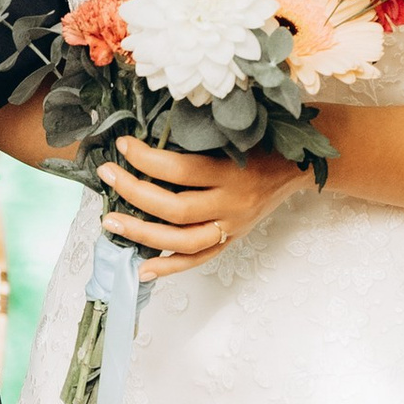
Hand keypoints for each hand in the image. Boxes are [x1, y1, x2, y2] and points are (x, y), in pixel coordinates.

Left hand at [98, 132, 299, 281]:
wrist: (296, 168)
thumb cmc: (261, 144)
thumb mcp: (234, 135)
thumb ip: (197, 140)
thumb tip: (147, 137)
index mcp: (232, 172)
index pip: (181, 170)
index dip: (147, 159)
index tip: (123, 146)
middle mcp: (232, 203)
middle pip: (176, 209)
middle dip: (134, 193)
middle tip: (107, 176)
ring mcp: (231, 227)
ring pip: (183, 241)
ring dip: (142, 233)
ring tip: (111, 223)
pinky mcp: (231, 241)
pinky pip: (198, 260)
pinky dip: (169, 267)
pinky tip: (142, 268)